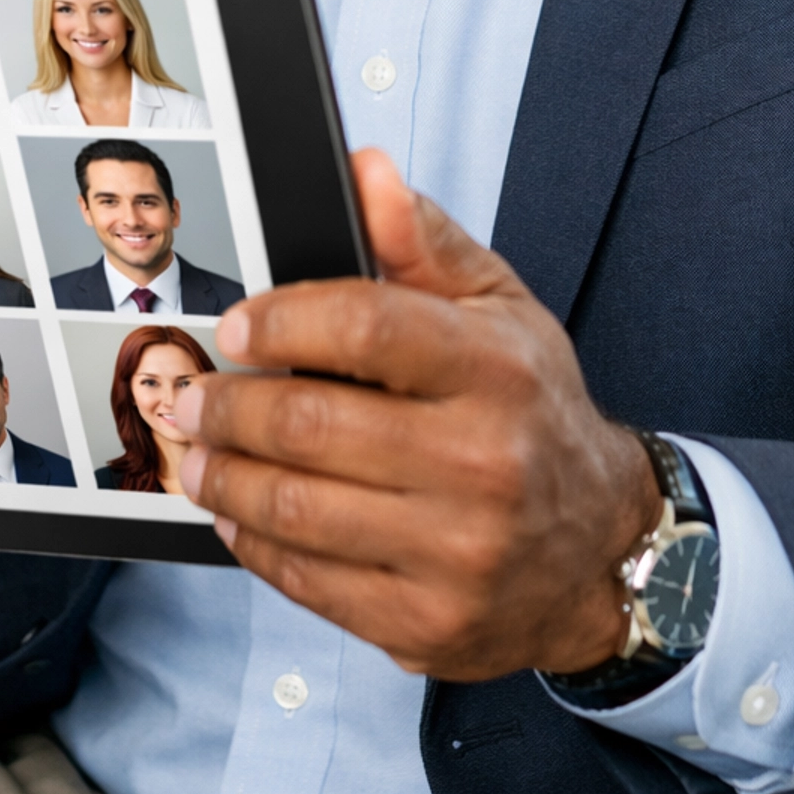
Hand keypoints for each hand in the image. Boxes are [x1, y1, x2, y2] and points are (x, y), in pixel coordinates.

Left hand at [175, 149, 660, 678]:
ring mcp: (456, 553)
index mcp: (495, 370)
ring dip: (224, 478)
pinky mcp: (428, 623)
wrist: (598, 548)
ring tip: (200, 454)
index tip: (237, 325)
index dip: (282, 320)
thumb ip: (423, 240)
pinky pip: (310, 582)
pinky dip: (257, 545)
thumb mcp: (499, 309)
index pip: (365, 326)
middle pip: (311, 426)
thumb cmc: (533, 411)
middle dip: (229, 406)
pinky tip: (240, 516)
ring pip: (297, 510)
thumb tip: (365, 170)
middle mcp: (482, 464)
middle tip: (194, 396)